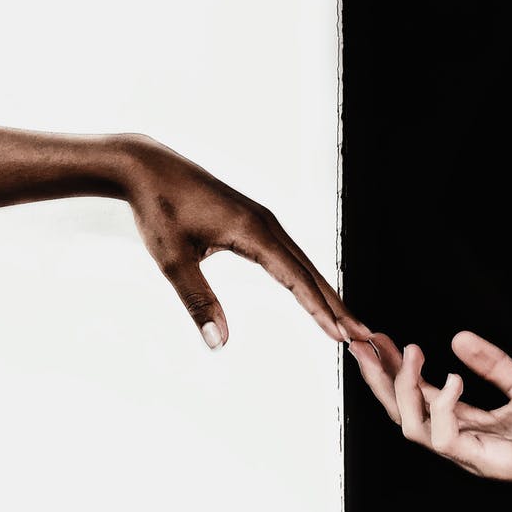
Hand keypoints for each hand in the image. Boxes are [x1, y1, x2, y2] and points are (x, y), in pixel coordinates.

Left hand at [121, 134, 367, 348]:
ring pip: (304, 263)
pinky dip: (307, 278)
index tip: (341, 336)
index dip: (320, 310)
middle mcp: (266, 223)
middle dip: (336, 306)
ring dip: (325, 293)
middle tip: (362, 336)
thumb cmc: (159, 210)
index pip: (296, 278)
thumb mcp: (172, 260)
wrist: (149, 168)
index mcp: (252, 232)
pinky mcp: (256, 221)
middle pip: (311, 271)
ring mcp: (264, 220)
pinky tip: (313, 292)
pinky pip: (290, 254)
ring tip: (346, 321)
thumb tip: (218, 343)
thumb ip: (198, 301)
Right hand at [349, 330, 511, 505]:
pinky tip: (453, 379)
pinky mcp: (488, 462)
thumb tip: (457, 337)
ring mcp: (471, 455)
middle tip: (364, 345)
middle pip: (402, 414)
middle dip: (378, 380)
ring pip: (413, 427)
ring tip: (410, 353)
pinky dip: (444, 407)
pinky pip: (447, 438)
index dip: (393, 369)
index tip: (377, 339)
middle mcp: (462, 441)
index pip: (417, 397)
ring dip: (404, 389)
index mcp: (468, 423)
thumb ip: (490, 362)